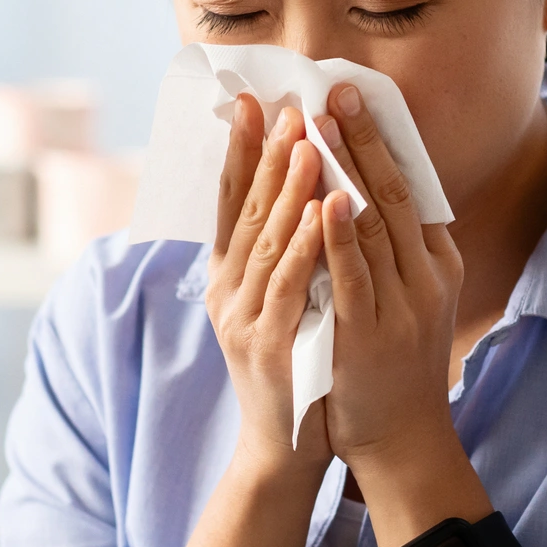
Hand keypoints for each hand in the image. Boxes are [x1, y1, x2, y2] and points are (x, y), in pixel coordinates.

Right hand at [207, 95, 333, 475]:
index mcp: (229, 275)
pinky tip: (319, 214)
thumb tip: (305, 190)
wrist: (286, 444)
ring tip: (306, 141)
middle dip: (267, 153)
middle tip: (286, 105)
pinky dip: (303, 246)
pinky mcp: (267, 346)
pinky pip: (288, 285)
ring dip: (286, 189)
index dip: (239, 150)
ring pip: (266, 241)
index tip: (251, 101)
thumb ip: (285, 252)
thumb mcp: (283, 300)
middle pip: (247, 210)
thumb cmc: (296, 363)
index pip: (232, 200)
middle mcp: (227, 290)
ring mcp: (243, 318)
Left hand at [313, 82, 466, 471]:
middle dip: (361, 139)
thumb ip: (398, 248)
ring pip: (372, 228)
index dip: (381, 139)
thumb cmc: (396, 362)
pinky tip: (326, 201)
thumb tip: (373, 187)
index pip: (409, 187)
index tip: (353, 97)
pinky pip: (354, 278)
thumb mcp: (411, 297)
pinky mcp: (371, 336)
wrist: (402, 437)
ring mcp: (402, 306)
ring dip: (344, 173)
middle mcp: (426, 278)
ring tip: (318, 127)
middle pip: (392, 195)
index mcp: (436, 263)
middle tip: (333, 91)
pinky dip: (340, 238)